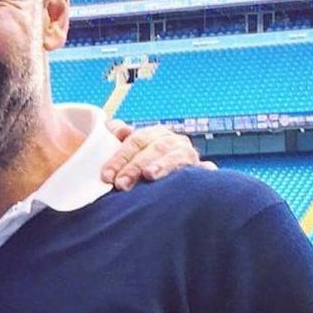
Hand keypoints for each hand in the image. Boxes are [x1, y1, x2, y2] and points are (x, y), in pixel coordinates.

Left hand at [100, 120, 214, 190]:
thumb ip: (117, 136)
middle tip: (121, 184)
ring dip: (163, 165)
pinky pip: (205, 169)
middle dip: (135, 166)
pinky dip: (204, 170)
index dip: (120, 157)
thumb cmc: (142, 163)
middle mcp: (173, 141)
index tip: (107, 175)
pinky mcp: (202, 170)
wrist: (168, 180)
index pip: (136, 140)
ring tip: (149, 175)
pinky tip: (203, 171)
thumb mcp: (128, 149)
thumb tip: (120, 129)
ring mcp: (188, 155)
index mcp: (155, 134)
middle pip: (154, 149)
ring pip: (176, 157)